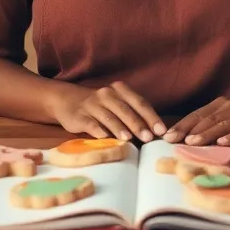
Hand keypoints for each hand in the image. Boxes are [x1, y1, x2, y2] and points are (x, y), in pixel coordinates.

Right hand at [46, 81, 165, 141]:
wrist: (68, 100)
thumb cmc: (101, 106)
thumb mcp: (117, 103)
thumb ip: (133, 114)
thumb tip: (155, 132)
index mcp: (120, 90)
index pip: (139, 102)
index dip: (151, 117)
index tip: (161, 130)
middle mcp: (106, 94)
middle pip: (125, 109)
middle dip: (137, 124)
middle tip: (148, 137)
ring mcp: (92, 104)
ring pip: (108, 116)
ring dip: (119, 128)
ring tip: (128, 139)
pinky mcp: (79, 116)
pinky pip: (90, 123)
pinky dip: (98, 130)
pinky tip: (105, 137)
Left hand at [163, 97, 229, 146]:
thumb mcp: (228, 118)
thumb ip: (211, 125)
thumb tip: (187, 139)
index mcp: (219, 106)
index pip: (196, 115)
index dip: (182, 125)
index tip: (167, 136)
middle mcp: (229, 109)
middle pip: (205, 120)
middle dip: (188, 131)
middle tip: (173, 141)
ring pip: (221, 126)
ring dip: (205, 134)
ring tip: (192, 143)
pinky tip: (222, 142)